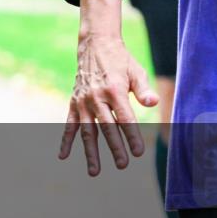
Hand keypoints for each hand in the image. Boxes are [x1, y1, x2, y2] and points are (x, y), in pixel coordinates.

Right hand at [59, 0, 158, 175]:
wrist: (95, 45)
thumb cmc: (120, 61)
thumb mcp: (136, 71)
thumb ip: (143, 89)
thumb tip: (153, 103)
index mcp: (114, 90)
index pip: (124, 118)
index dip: (132, 136)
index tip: (138, 152)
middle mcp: (96, 97)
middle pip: (106, 127)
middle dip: (115, 147)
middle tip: (123, 165)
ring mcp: (82, 101)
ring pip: (87, 131)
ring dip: (90, 152)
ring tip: (94, 171)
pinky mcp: (74, 103)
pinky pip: (69, 124)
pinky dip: (66, 140)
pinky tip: (63, 156)